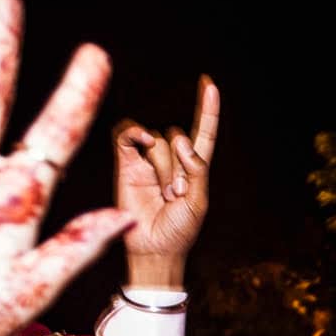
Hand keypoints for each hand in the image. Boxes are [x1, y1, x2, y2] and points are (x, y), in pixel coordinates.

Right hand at [115, 75, 218, 287]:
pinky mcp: (125, 164)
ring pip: (156, 141)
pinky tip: (141, 138)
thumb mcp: (199, 202)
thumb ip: (198, 169)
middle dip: (178, 165)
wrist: (153, 250)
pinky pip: (127, 136)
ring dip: (163, 167)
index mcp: (192, 168)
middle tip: (176, 195)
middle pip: (175, 138)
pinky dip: (134, 132)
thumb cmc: (179, 231)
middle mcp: (169, 161)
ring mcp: (146, 162)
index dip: (207, 110)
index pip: (202, 133)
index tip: (210, 85)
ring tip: (163, 194)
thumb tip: (181, 140)